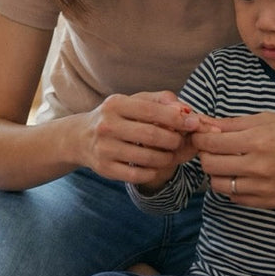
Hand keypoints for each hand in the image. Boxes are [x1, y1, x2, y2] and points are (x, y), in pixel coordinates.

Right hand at [80, 91, 195, 184]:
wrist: (81, 138)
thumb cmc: (116, 117)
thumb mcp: (133, 101)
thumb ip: (161, 100)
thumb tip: (185, 110)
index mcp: (115, 104)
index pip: (151, 110)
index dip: (176, 118)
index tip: (194, 123)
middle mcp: (107, 125)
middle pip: (151, 135)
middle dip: (174, 140)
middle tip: (181, 141)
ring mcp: (104, 148)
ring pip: (148, 157)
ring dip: (167, 157)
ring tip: (171, 154)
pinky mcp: (106, 169)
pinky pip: (139, 174)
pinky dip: (154, 171)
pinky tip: (155, 166)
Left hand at [189, 112, 274, 207]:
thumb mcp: (266, 119)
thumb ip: (232, 124)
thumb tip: (203, 123)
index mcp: (257, 141)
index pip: (210, 143)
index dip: (200, 138)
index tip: (202, 136)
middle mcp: (259, 167)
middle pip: (209, 165)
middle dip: (206, 155)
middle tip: (214, 149)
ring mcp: (264, 188)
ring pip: (219, 185)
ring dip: (218, 173)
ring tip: (229, 163)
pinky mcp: (269, 202)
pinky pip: (235, 198)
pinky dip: (233, 187)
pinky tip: (243, 175)